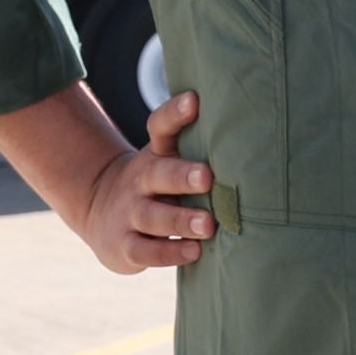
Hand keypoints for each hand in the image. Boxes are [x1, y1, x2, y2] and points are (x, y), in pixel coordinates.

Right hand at [67, 88, 214, 274]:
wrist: (99, 210)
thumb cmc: (158, 185)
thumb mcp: (169, 162)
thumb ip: (201, 152)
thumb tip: (256, 138)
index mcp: (156, 155)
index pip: (161, 127)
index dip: (175, 114)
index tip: (194, 100)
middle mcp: (141, 180)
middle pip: (159, 173)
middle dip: (182, 175)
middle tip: (207, 177)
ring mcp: (130, 213)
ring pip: (153, 216)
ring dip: (180, 220)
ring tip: (207, 225)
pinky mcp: (125, 245)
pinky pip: (145, 251)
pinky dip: (169, 253)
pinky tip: (193, 252)